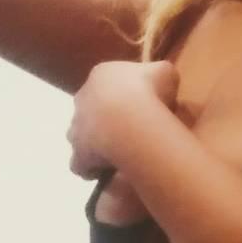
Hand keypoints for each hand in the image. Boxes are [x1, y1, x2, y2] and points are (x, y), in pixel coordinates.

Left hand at [68, 59, 178, 179]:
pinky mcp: (77, 153)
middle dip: (107, 116)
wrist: (129, 122)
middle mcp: (82, 97)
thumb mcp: (165, 72)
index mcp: (102, 74)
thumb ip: (159, 74)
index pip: (108, 82)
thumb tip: (158, 82)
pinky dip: (91, 167)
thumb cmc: (148, 92)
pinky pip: (81, 162)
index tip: (141, 103)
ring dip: (98, 141)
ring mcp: (76, 126)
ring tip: (120, 150)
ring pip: (83, 134)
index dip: (124, 93)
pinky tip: (108, 170)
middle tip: (131, 127)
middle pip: (93, 106)